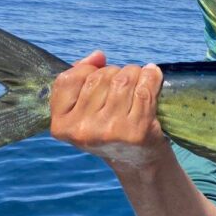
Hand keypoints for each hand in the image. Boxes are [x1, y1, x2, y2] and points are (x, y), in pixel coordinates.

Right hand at [50, 51, 167, 169]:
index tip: (100, 75)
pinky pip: (144, 89)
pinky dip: (151, 77)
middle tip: (124, 86)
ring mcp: (110, 131)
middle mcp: (83, 130)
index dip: (87, 70)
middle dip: (115, 73)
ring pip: (123, 79)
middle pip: (99, 77)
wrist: (138, 160)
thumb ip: (81, 79)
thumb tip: (97, 56)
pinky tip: (153, 77)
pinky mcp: (136, 130)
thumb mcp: (85, 110)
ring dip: (135, 73)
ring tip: (138, 82)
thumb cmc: (109, 128)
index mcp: (62, 125)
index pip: (68, 79)